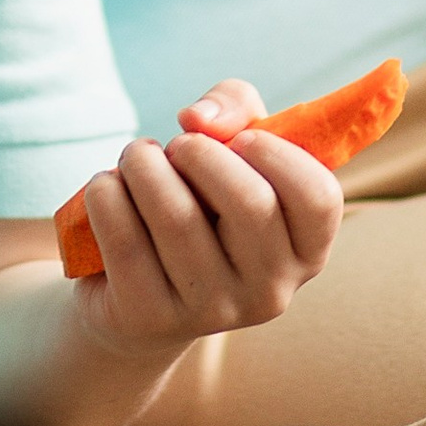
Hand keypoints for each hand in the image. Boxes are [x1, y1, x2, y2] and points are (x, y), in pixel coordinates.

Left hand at [69, 81, 340, 361]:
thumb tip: (198, 119)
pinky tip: (106, 187)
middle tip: (177, 144)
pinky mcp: (152, 317)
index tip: (240, 139)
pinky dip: (107, 195)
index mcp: (304, 250)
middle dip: (201, 152)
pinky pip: (125, 242)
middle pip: (250, 205)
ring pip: (178, 218)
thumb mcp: (230, 145)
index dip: (279, 156)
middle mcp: (270, 291)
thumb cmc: (198, 200)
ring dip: (144, 165)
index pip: (318, 200)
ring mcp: (212, 312)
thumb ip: (234, 107)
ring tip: (135, 157)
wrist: (131, 289)